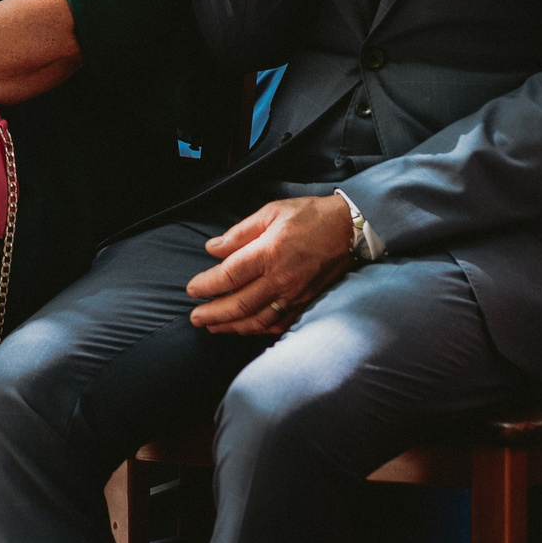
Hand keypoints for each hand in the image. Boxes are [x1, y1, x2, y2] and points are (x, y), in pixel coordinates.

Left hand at [185, 194, 355, 334]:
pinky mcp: (305, 302)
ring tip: (213, 327)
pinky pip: (279, 323)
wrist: (349, 229)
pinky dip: (258, 329)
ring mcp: (294, 294)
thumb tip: (212, 248)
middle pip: (240, 304)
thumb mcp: (271, 212)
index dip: (207, 285)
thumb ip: (239, 233)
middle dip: (214, 314)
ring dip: (232, 326)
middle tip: (195, 317)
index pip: (230, 275)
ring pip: (258, 319)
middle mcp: (281, 279)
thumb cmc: (309, 216)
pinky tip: (245, 328)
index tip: (191, 289)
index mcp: (269, 253)